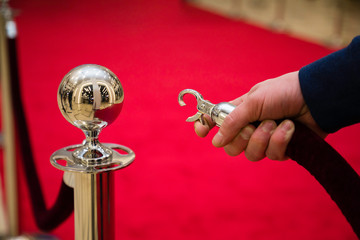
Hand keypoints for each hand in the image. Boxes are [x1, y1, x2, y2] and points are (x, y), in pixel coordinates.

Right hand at [194, 71, 326, 160]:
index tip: (201, 132)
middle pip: (231, 147)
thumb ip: (232, 121)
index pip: (216, 123)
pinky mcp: (282, 149)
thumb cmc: (282, 92)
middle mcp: (249, 127)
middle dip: (242, 138)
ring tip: (276, 122)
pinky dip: (280, 141)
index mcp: (239, 112)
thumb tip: (215, 141)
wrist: (314, 98)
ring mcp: (265, 139)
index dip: (206, 127)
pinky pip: (272, 155)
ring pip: (251, 155)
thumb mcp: (253, 101)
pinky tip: (289, 127)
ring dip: (263, 138)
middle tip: (253, 125)